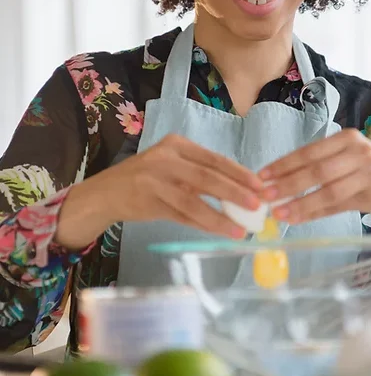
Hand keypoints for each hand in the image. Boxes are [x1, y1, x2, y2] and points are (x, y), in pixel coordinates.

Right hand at [56, 134, 262, 248]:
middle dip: (236, 193)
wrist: (105, 193)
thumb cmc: (147, 179)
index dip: (240, 173)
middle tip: (257, 206)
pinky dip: (204, 224)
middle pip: (208, 177)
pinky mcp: (148, 201)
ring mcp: (155, 179)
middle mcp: (166, 158)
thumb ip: (200, 175)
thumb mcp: (173, 167)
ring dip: (221, 216)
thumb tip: (241, 192)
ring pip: (195, 199)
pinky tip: (220, 232)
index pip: (215, 159)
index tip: (261, 186)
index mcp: (177, 144)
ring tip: (242, 228)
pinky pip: (182, 215)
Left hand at [259, 129, 370, 232]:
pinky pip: (338, 206)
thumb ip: (316, 167)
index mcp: (347, 138)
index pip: (310, 151)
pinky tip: (297, 218)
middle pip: (317, 171)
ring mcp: (370, 174)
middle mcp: (360, 153)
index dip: (284, 164)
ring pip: (328, 191)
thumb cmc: (365, 170)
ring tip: (278, 213)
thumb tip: (276, 183)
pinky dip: (315, 213)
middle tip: (265, 196)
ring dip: (300, 204)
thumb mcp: (345, 159)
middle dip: (287, 184)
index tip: (262, 175)